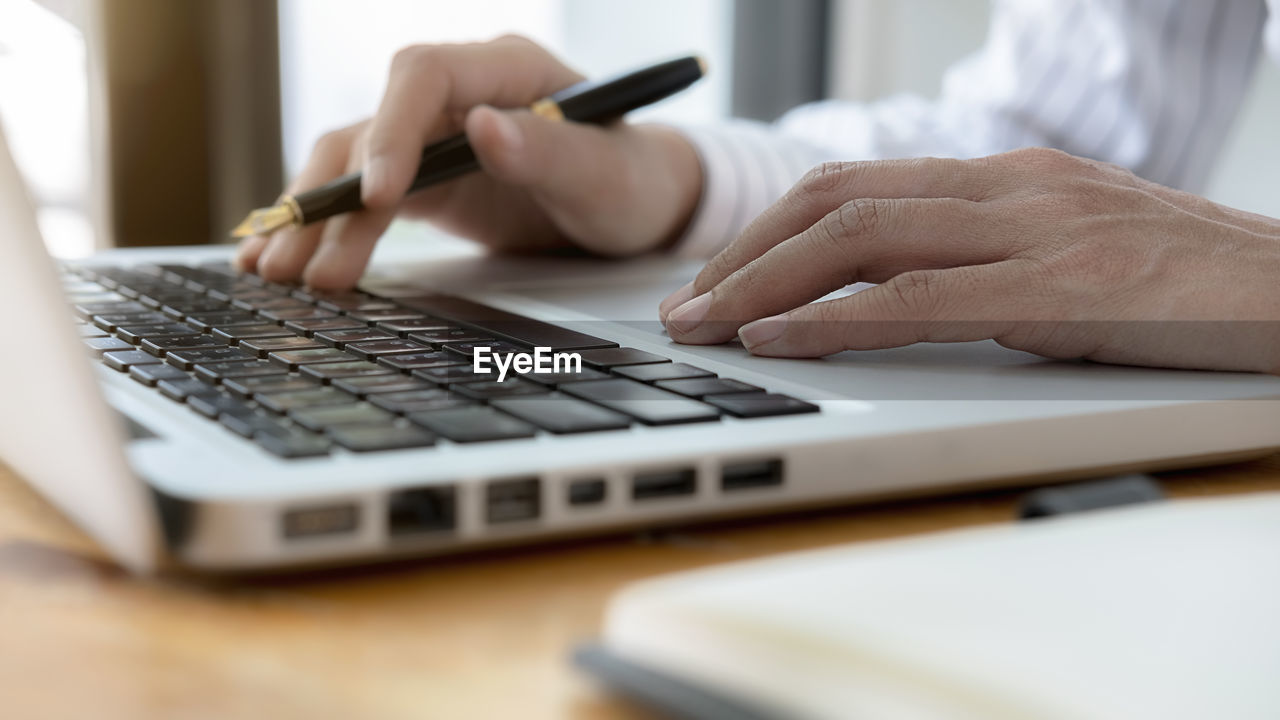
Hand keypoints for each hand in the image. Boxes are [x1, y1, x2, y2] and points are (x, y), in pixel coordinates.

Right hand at [236, 35, 701, 289]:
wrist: (633, 205)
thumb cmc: (629, 182)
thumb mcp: (604, 174)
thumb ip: (550, 151)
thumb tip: (481, 128)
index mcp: (506, 69)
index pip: (424, 75)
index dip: (391, 130)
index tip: (377, 196)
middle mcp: (458, 96)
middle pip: (372, 124)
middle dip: (329, 191)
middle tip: (292, 255)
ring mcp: (434, 138)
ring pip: (353, 163)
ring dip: (313, 217)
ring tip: (272, 271)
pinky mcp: (425, 180)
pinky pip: (362, 196)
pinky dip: (327, 228)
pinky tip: (288, 260)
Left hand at [659, 148, 1279, 373]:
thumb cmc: (1187, 285)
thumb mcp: (1068, 254)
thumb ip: (985, 261)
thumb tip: (897, 296)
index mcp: (1003, 179)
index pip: (854, 186)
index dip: (767, 230)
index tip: (715, 277)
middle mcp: (1007, 190)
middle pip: (835, 202)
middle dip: (743, 255)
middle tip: (683, 307)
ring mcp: (1034, 233)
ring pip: (861, 239)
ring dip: (763, 285)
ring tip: (704, 327)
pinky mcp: (1063, 292)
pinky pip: (922, 299)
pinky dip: (834, 320)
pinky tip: (779, 340)